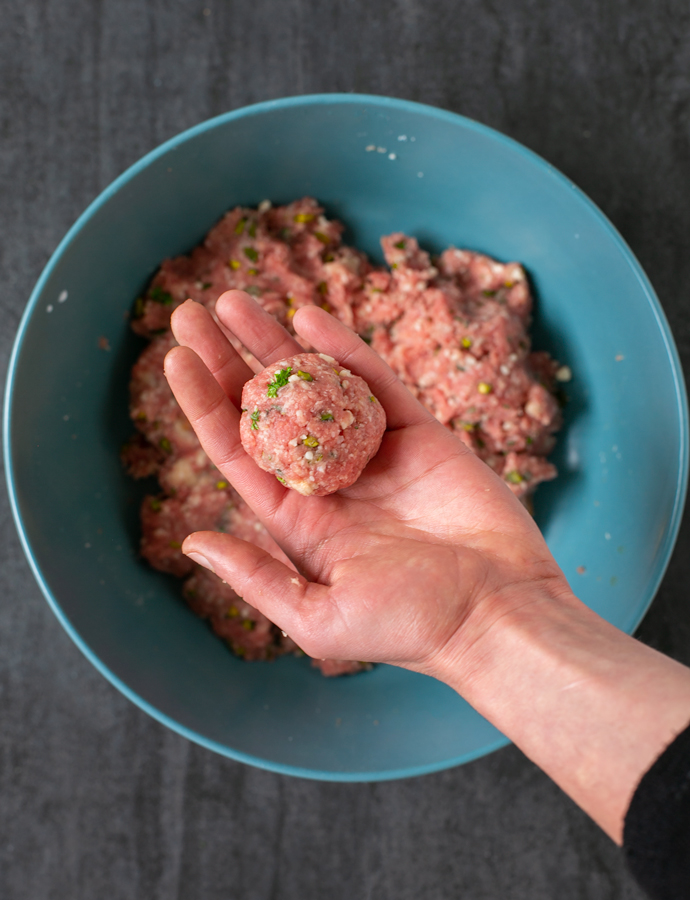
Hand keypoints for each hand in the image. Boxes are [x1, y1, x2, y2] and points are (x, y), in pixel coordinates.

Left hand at [163, 290, 570, 678]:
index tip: (175, 358)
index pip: (238, 450)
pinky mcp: (419, 434)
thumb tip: (191, 541)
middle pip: (267, 409)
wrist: (497, 614)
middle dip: (228, 360)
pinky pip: (375, 382)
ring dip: (275, 343)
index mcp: (298, 521)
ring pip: (316, 386)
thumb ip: (255, 577)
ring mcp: (373, 453)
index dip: (205, 403)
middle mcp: (329, 481)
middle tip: (192, 313)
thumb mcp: (318, 617)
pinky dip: (343, 348)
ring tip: (235, 301)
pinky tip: (308, 318)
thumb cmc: (409, 627)